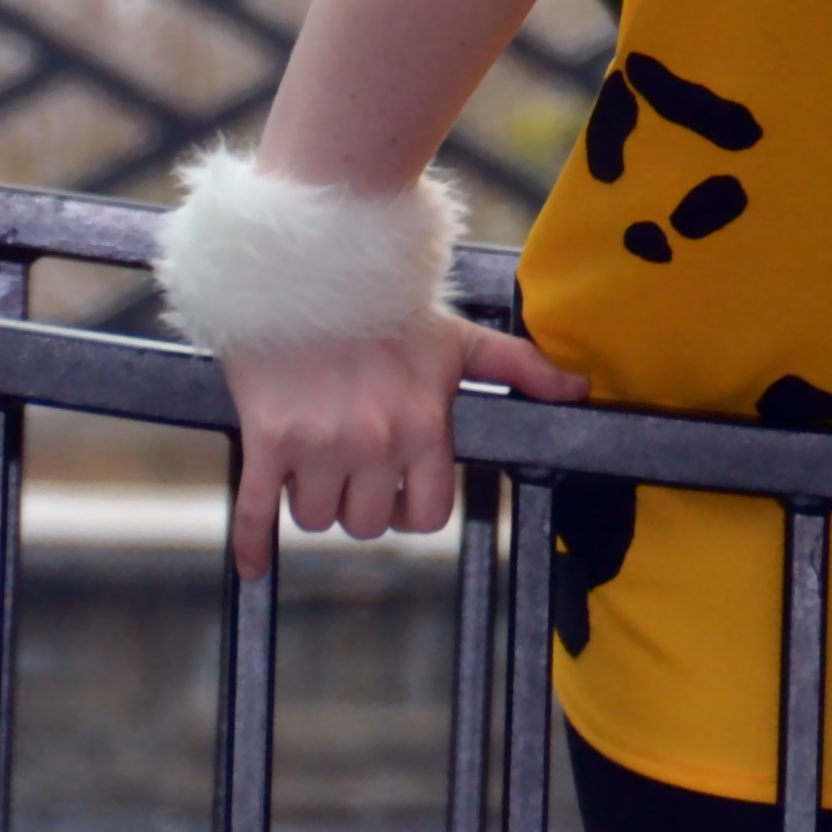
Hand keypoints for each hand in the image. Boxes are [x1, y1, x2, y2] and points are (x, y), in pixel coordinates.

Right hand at [221, 311, 588, 574]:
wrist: (310, 264)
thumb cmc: (386, 305)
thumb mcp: (460, 338)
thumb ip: (521, 367)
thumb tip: (579, 388)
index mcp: (423, 426)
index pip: (427, 515)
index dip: (412, 511)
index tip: (399, 495)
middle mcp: (374, 443)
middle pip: (366, 524)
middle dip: (361, 505)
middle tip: (353, 472)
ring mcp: (318, 444)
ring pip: (317, 518)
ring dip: (315, 501)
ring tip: (315, 462)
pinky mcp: (268, 439)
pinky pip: (257, 511)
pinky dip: (252, 546)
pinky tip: (253, 567)